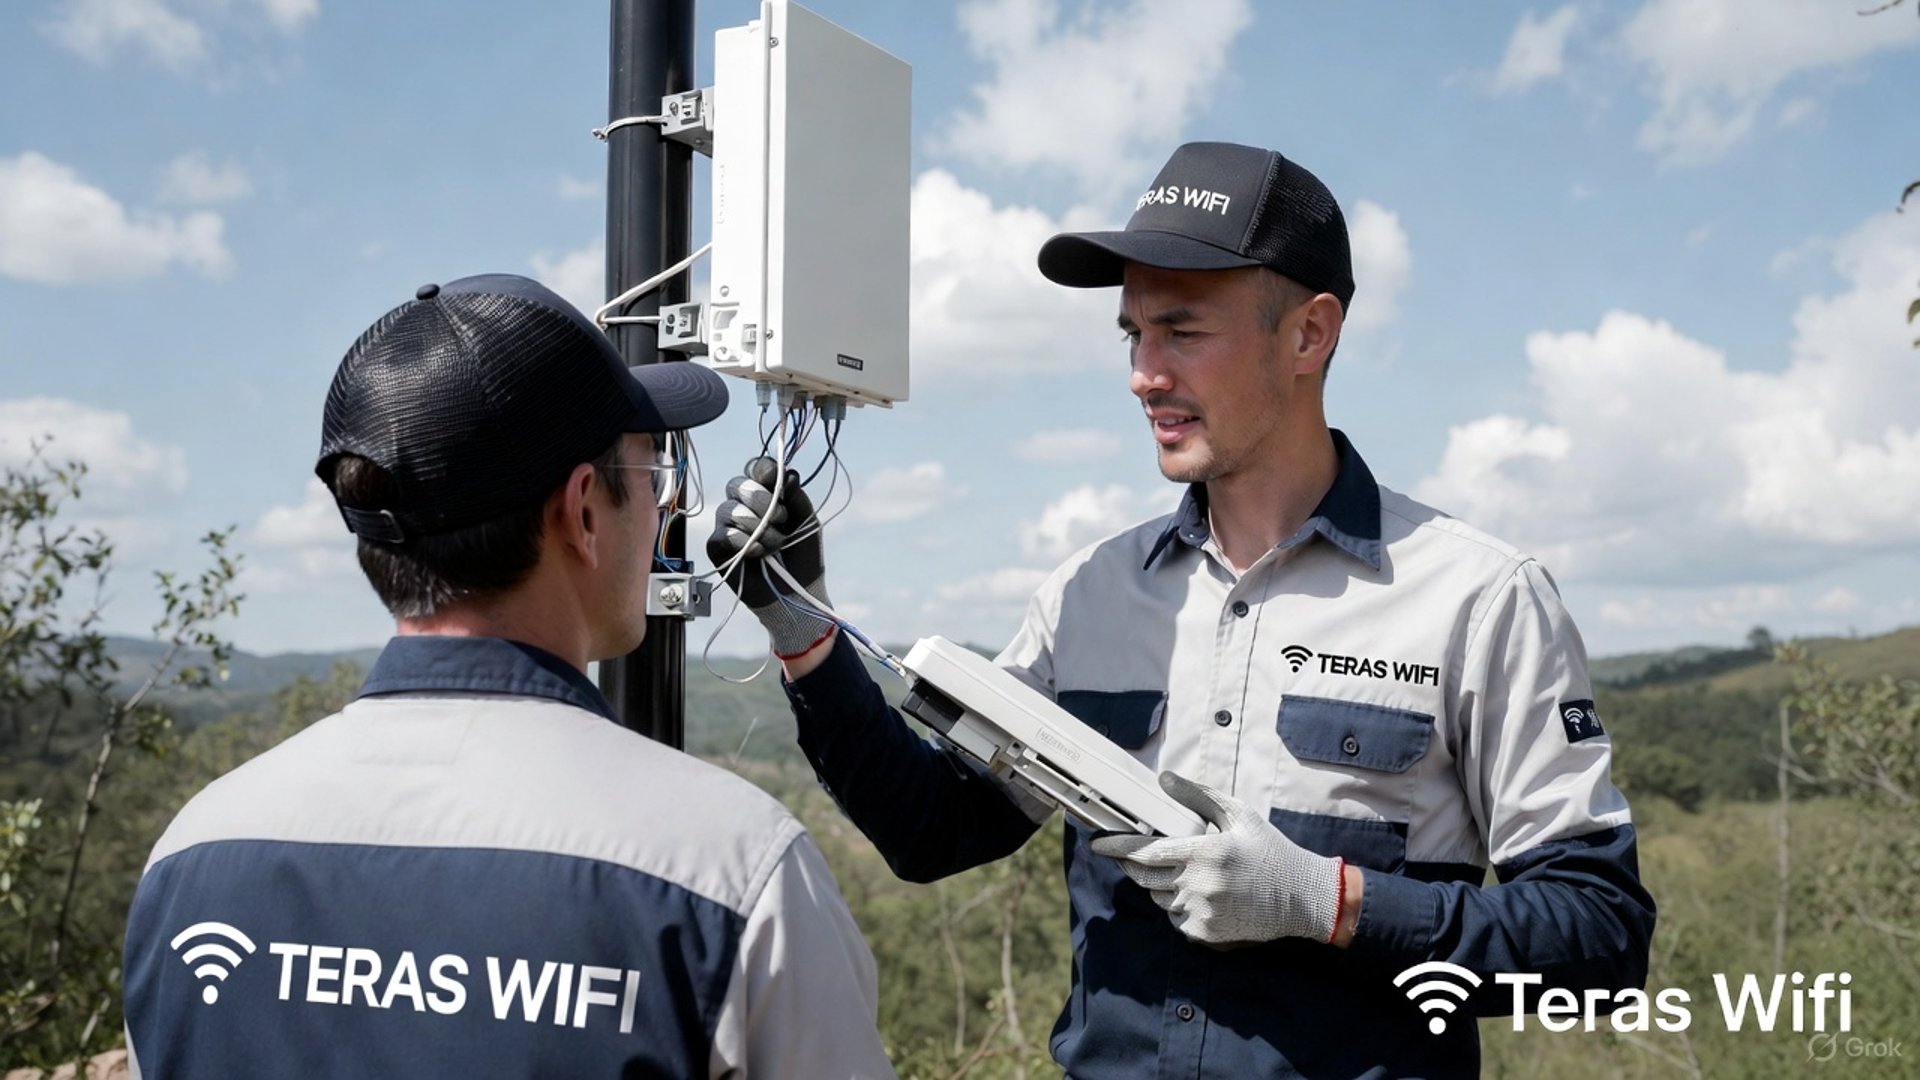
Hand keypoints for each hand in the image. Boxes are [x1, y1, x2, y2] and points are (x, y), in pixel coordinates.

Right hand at [705, 456, 833, 657]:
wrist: (798, 593)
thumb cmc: (803, 557)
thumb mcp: (807, 521)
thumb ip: (796, 496)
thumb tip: (788, 473)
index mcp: (765, 496)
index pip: (754, 468)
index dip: (762, 470)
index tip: (775, 482)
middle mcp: (743, 507)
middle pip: (737, 484)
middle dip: (760, 500)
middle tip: (780, 520)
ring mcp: (728, 527)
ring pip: (729, 509)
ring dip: (757, 527)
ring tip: (774, 545)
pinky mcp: (718, 549)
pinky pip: (723, 535)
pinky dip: (743, 543)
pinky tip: (758, 554)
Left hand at [1089, 771, 1344, 945]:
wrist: (1300, 898)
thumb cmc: (1269, 851)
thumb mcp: (1239, 816)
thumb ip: (1199, 796)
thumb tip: (1163, 779)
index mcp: (1204, 852)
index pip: (1147, 851)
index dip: (1117, 848)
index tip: (1097, 844)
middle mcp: (1198, 884)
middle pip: (1144, 877)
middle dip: (1134, 866)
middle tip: (1136, 856)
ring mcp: (1200, 911)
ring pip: (1158, 898)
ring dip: (1161, 886)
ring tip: (1190, 874)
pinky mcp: (1204, 933)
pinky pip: (1175, 918)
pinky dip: (1179, 906)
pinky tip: (1204, 896)